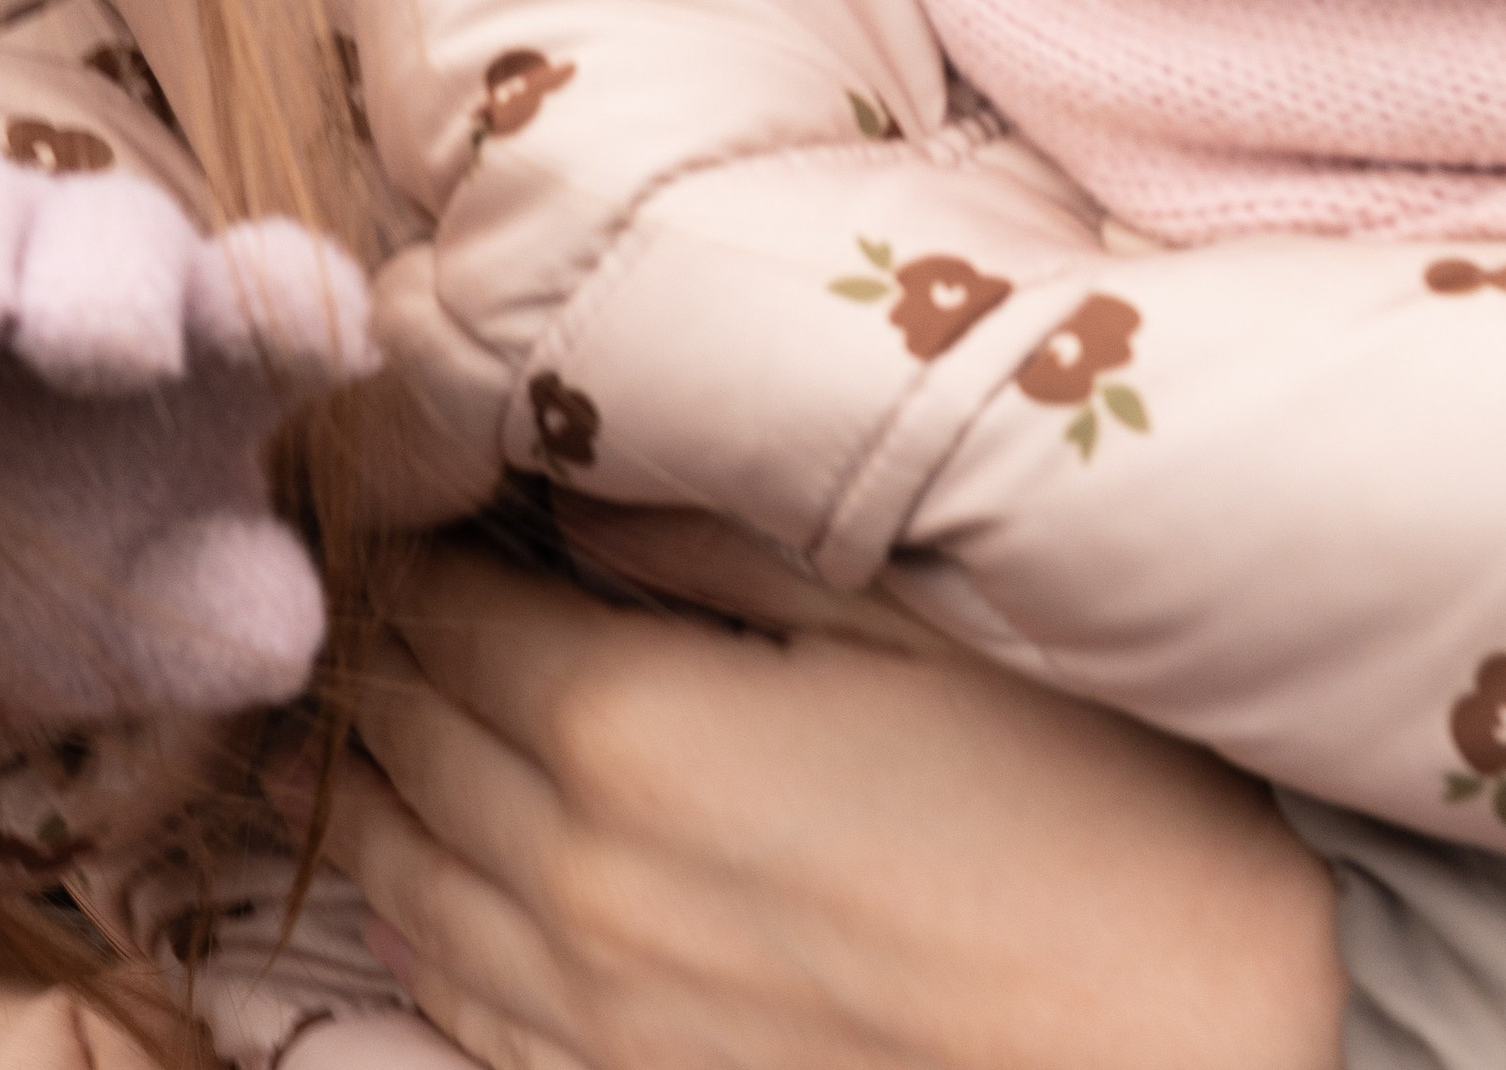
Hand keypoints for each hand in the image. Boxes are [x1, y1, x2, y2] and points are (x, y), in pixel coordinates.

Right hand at [0, 149, 372, 719]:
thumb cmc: (43, 578)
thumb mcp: (135, 621)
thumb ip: (222, 617)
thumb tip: (285, 639)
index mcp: (212, 354)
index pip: (278, 303)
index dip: (301, 310)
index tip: (332, 352)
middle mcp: (100, 278)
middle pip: (130, 236)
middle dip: (128, 281)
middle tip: (120, 358)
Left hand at [285, 537, 1343, 1069]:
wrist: (1176, 1040)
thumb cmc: (1077, 799)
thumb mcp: (919, 611)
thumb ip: (726, 542)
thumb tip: (582, 490)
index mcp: (634, 726)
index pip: (452, 612)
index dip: (411, 543)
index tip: (401, 490)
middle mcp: (573, 872)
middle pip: (411, 732)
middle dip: (376, 645)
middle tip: (360, 580)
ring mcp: (586, 1007)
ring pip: (406, 866)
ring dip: (361, 778)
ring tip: (329, 715)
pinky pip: (452, 995)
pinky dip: (406, 913)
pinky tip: (400, 871)